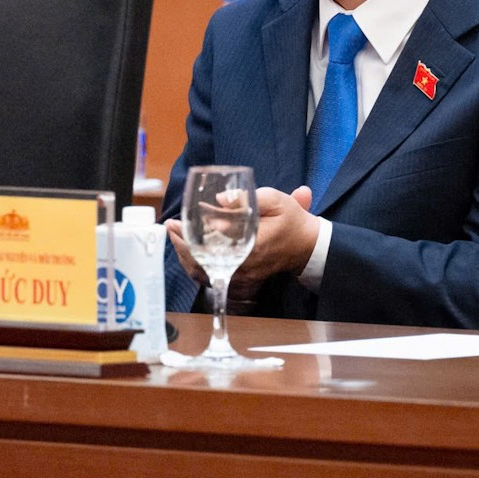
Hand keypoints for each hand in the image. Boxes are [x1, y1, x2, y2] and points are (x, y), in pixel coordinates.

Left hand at [167, 186, 318, 308]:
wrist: (308, 246)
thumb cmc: (292, 221)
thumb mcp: (275, 201)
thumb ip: (247, 199)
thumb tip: (220, 199)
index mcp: (250, 247)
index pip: (210, 247)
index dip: (188, 237)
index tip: (175, 223)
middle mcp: (242, 266)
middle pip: (201, 262)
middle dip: (181, 244)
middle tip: (170, 226)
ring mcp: (241, 276)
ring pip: (204, 272)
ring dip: (186, 255)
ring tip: (175, 236)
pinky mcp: (241, 278)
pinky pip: (212, 276)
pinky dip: (197, 265)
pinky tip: (188, 250)